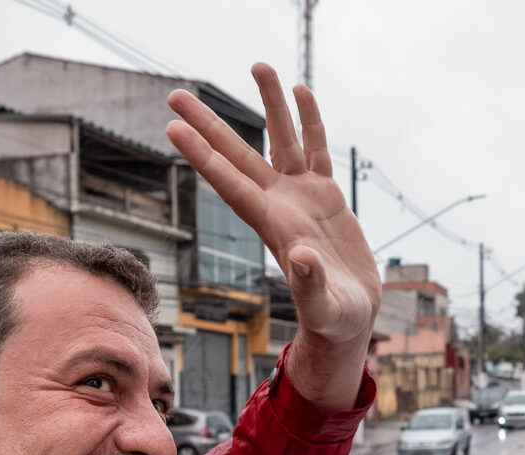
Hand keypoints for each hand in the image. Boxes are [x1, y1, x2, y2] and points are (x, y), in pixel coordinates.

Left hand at [167, 64, 380, 409]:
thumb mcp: (324, 307)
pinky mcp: (327, 198)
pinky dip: (310, 121)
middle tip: (176, 93)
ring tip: (259, 65)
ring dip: (270, 104)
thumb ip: (310, 283)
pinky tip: (302, 92)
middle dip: (208, 124)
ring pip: (281, 141)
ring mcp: (302, 198)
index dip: (202, 155)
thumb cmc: (334, 319)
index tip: (173, 128)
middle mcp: (280, 206)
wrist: (350, 317)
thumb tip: (300, 257)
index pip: (230, 183)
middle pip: (238, 155)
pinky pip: (316, 150)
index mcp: (272, 227)